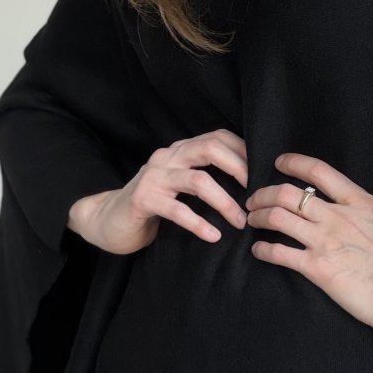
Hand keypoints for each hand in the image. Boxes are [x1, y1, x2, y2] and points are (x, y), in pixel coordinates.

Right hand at [68, 129, 248, 254]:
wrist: (108, 222)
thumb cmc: (154, 205)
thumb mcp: (181, 186)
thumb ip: (206, 177)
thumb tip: (252, 184)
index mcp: (180, 150)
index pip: (218, 137)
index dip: (244, 152)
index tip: (265, 173)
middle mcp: (167, 156)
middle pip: (210, 149)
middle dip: (240, 170)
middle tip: (258, 196)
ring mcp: (153, 176)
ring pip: (198, 180)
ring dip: (225, 202)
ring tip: (240, 221)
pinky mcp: (142, 199)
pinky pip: (176, 209)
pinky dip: (198, 223)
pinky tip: (214, 236)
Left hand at [244, 152, 372, 332]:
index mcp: (361, 202)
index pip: (319, 172)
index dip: (294, 163)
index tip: (278, 161)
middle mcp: (337, 216)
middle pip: (288, 193)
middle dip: (264, 193)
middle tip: (253, 199)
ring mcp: (325, 240)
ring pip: (278, 217)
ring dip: (259, 217)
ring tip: (250, 220)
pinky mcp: (317, 268)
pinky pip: (280, 253)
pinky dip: (264, 250)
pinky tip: (258, 251)